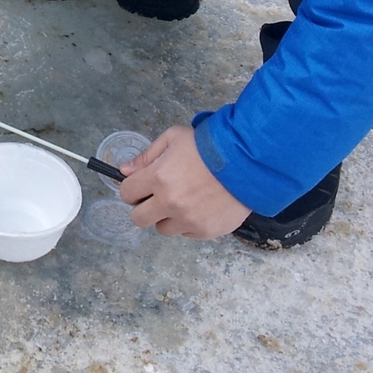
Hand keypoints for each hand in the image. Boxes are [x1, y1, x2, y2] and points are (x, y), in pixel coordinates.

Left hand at [119, 126, 251, 238]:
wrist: (247, 162)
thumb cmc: (209, 146)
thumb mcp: (174, 138)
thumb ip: (146, 156)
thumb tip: (124, 170)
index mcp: (158, 178)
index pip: (126, 193)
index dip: (132, 188)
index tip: (140, 185)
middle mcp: (170, 203)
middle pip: (138, 219)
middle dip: (144, 207)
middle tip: (157, 197)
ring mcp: (189, 220)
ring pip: (163, 229)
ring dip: (167, 218)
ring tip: (182, 202)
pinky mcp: (206, 231)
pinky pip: (187, 233)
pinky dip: (189, 223)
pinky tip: (200, 207)